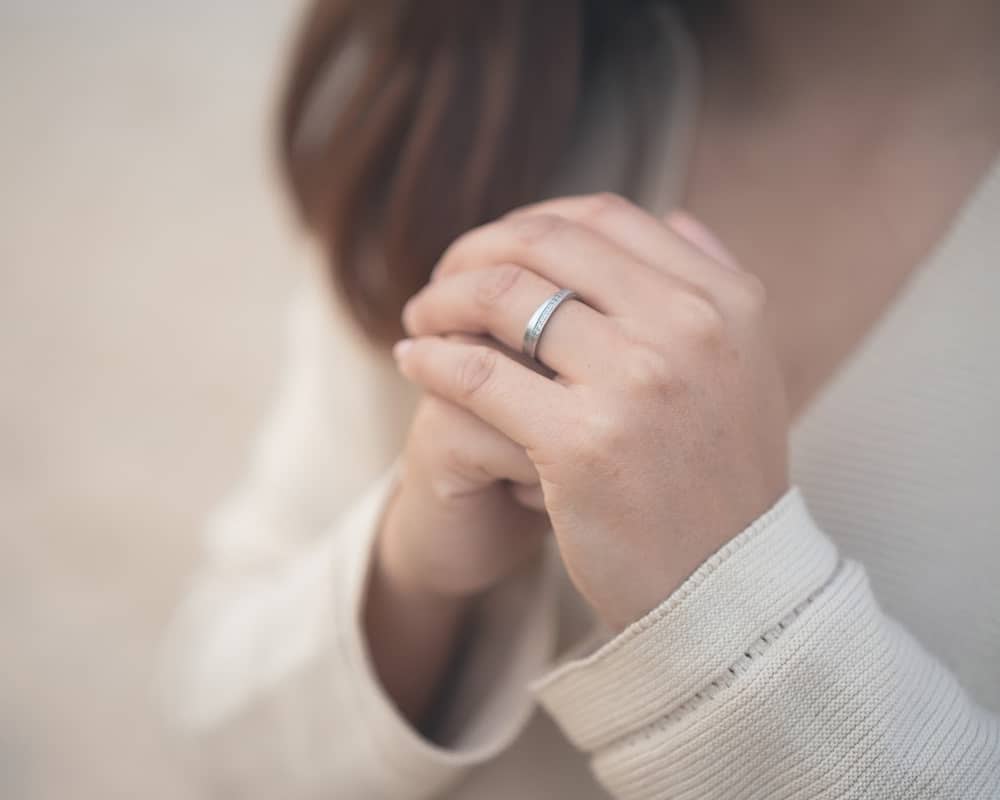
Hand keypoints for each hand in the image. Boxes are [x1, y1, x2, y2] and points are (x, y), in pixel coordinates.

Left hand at [394, 194, 789, 629]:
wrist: (723, 589)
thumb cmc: (719, 482)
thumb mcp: (744, 370)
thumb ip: (715, 286)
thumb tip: (674, 216)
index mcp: (725, 302)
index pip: (605, 217)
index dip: (532, 221)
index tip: (495, 249)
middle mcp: (689, 328)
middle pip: (546, 244)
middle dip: (476, 250)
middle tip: (442, 279)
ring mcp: (637, 383)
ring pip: (503, 296)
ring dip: (442, 298)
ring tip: (419, 317)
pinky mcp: (584, 443)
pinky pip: (478, 373)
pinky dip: (431, 358)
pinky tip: (412, 360)